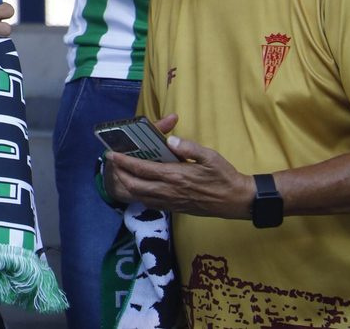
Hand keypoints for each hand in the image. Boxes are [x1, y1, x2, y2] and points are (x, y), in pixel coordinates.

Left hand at [103, 114, 254, 217]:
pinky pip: (151, 204)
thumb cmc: (225, 177)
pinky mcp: (176, 209)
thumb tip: (171, 140)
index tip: (112, 154)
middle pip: (134, 186)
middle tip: (112, 163)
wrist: (237, 201)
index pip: (142, 169)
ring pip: (140, 197)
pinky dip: (140, 195)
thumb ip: (189, 147)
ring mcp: (172, 202)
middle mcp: (170, 191)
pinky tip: (140, 187)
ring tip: (121, 173)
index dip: (124, 162)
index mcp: (175, 176)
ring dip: (127, 185)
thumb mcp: (211, 157)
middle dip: (119, 174)